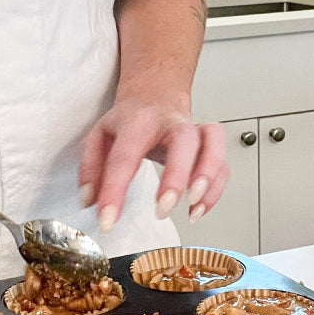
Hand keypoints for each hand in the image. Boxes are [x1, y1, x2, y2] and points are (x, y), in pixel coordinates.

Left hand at [79, 97, 227, 229]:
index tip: (107, 219)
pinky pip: (223, 166)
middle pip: (183, 142)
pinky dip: (216, 190)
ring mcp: (194, 132)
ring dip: (207, 177)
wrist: (156, 95)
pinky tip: (198, 209)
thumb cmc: (131, 120)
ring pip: (212, 145)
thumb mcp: (99, 135)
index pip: (124, 157)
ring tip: (192, 206)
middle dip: (176, 176)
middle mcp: (171, 123)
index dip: (114, 191)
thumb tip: (90, 200)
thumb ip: (91, 168)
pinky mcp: (209, 146)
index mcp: (138, 121)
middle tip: (162, 207)